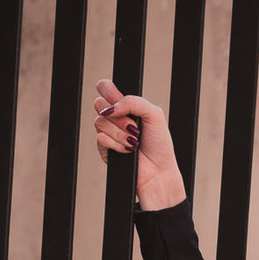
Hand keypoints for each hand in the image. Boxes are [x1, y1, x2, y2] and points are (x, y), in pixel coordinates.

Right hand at [91, 78, 184, 209]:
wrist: (159, 172)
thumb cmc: (159, 144)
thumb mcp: (154, 114)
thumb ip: (133, 101)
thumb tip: (110, 107)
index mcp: (125, 106)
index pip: (104, 87)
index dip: (109, 91)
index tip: (121, 102)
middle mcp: (114, 117)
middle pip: (98, 103)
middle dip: (119, 116)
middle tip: (134, 127)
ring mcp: (108, 133)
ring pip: (99, 121)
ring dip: (120, 132)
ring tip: (135, 142)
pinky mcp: (104, 149)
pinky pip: (101, 138)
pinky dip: (117, 144)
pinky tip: (128, 151)